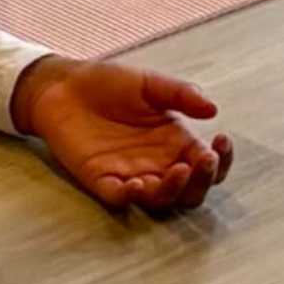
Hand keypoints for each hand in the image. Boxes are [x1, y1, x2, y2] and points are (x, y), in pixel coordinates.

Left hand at [12, 56, 230, 219]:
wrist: (63, 86)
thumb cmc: (107, 83)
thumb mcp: (148, 83)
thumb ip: (179, 94)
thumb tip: (213, 108)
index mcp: (173, 141)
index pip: (206, 163)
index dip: (220, 160)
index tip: (221, 141)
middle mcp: (156, 163)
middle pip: (190, 190)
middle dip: (202, 182)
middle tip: (202, 163)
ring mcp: (130, 175)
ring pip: (160, 200)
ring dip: (171, 191)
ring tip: (174, 172)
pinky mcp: (101, 180)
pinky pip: (120, 198)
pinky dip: (130, 197)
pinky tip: (136, 183)